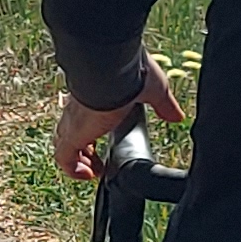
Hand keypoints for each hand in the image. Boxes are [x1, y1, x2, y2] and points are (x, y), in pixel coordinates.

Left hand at [52, 56, 184, 182]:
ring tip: (93, 172)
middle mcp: (80, 109)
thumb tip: (176, 115)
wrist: (113, 65)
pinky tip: (89, 176)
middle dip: (84, 151)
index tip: (101, 145)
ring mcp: (73, 122)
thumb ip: (163, 105)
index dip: (91, 133)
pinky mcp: (72, 134)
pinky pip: (64, 159)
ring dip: (79, 162)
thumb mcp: (154, 90)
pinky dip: (73, 170)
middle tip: (97, 163)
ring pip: (65, 146)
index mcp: (95, 96)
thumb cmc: (129, 70)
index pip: (86, 118)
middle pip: (71, 133)